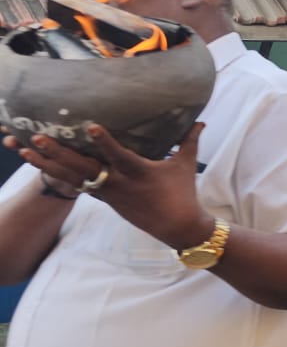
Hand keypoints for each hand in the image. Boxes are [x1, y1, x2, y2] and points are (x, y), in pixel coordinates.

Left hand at [18, 124, 211, 249]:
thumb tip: (201, 120)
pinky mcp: (103, 200)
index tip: (89, 127)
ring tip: (25, 150)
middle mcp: (118, 184)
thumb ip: (189, 140)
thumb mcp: (185, 165)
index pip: (118, 155)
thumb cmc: (182, 193)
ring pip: (71, 178)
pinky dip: (57, 174)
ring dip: (47, 164)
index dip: (103, 142)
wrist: (177, 226)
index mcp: (139, 172)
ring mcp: (108, 193)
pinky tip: (39, 164)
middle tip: (39, 137)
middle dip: (59, 153)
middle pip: (83, 168)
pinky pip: (75, 185)